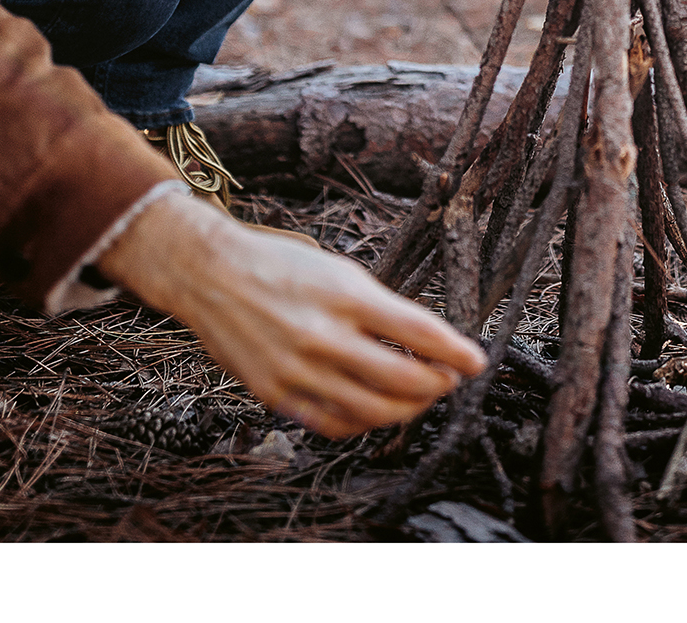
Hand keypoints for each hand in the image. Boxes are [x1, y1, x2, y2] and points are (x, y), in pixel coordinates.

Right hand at [97, 191, 484, 438]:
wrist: (209, 272)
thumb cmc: (279, 264)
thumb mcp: (336, 270)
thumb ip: (378, 307)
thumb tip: (424, 342)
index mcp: (344, 294)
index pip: (419, 332)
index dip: (456, 352)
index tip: (477, 361)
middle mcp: (324, 335)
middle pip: (404, 379)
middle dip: (438, 384)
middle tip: (449, 378)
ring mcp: (299, 370)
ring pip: (374, 411)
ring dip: (408, 408)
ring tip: (418, 395)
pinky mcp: (277, 393)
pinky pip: (334, 424)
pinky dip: (363, 423)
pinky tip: (375, 409)